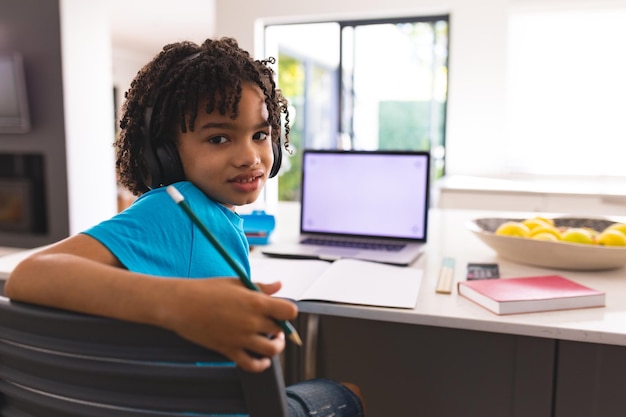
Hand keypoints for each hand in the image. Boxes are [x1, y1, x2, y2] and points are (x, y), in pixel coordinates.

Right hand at [157, 277, 297, 371]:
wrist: (180, 304)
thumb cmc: (206, 290)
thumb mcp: (236, 282)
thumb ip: (260, 286)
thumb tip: (279, 286)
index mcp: (255, 302)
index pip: (289, 311)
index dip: (288, 311)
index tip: (283, 310)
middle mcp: (251, 322)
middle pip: (281, 330)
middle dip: (280, 327)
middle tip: (273, 323)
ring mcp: (241, 338)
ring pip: (272, 350)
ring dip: (276, 346)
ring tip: (272, 340)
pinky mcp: (229, 350)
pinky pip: (252, 365)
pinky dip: (261, 365)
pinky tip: (262, 359)